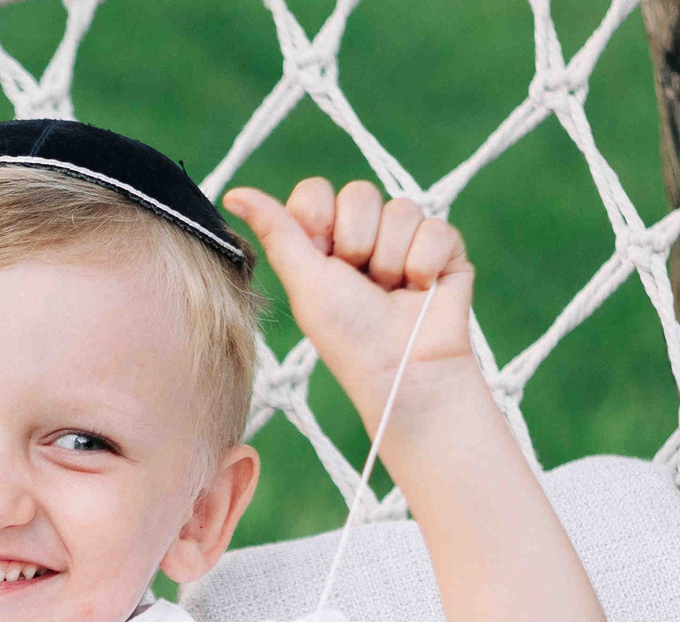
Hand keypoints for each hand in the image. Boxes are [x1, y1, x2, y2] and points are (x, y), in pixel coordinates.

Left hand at [225, 179, 479, 429]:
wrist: (401, 371)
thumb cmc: (348, 335)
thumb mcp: (304, 280)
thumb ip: (276, 230)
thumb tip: (233, 193)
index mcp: (325, 240)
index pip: (317, 192)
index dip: (318, 219)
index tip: (321, 255)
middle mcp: (366, 234)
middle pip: (359, 193)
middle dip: (356, 243)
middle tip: (361, 283)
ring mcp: (407, 239)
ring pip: (400, 209)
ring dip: (391, 261)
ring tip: (392, 293)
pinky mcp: (445, 249)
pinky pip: (435, 228)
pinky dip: (424, 265)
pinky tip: (420, 290)